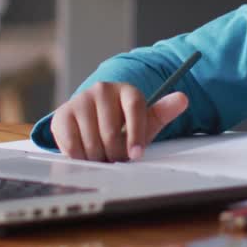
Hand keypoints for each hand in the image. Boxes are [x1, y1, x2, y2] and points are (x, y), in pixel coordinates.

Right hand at [49, 82, 187, 161]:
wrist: (91, 121)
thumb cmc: (123, 125)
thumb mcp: (145, 122)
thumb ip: (163, 113)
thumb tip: (183, 98)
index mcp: (128, 91)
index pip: (135, 110)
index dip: (136, 135)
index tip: (136, 154)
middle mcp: (103, 89)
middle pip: (110, 133)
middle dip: (114, 153)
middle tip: (115, 156)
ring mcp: (81, 99)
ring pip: (91, 142)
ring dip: (97, 157)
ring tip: (101, 153)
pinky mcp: (63, 114)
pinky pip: (72, 145)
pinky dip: (80, 157)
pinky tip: (85, 152)